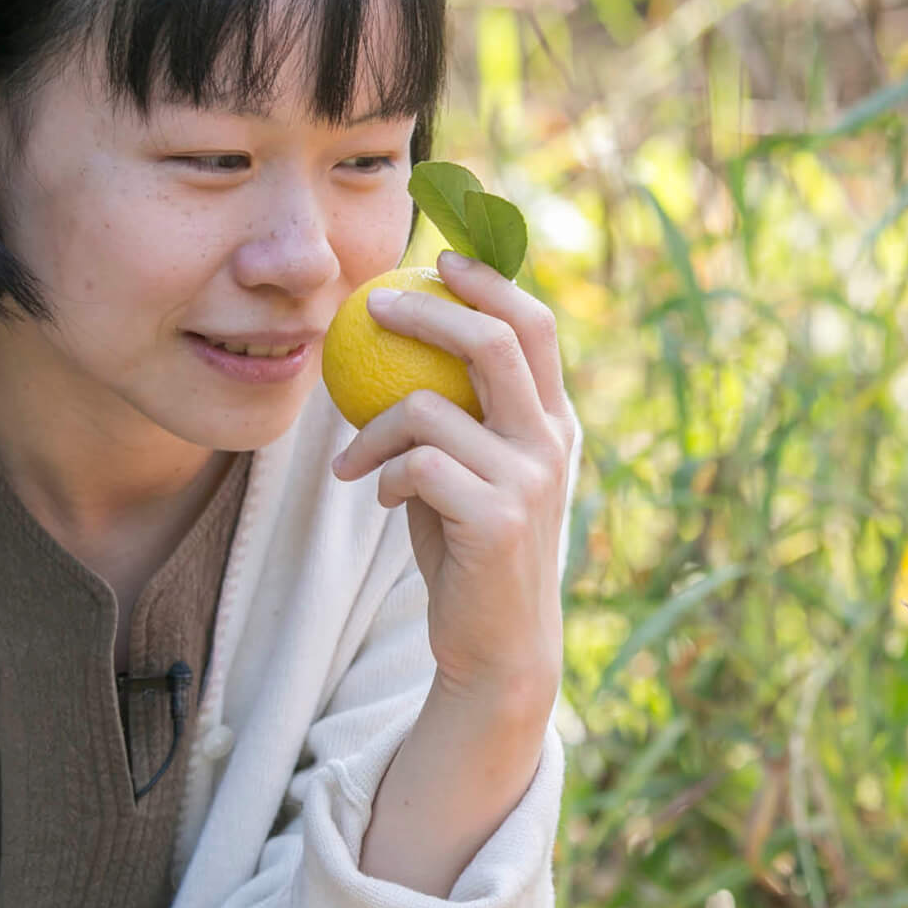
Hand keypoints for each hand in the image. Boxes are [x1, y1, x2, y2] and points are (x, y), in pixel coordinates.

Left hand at [330, 249, 576, 713]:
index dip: (489, 281)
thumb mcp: (475, 471)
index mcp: (553, 421)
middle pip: (494, 340)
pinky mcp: (496, 518)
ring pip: (430, 407)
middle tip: (374, 307)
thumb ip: (462, 416)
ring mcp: (529, 479)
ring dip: (373, 429)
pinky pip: (415, 464)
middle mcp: (551, 441)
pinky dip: (384, 475)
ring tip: (353, 461)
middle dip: (429, 310)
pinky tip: (381, 497)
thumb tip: (402, 344)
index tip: (438, 259)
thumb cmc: (472, 551)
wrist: (497, 648)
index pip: (534, 325)